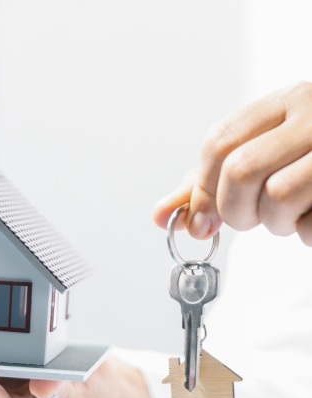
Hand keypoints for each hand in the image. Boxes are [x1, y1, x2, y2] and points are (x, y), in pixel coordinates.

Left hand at [154, 81, 311, 245]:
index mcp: (289, 101)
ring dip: (275, 224)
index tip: (199, 220)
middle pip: (240, 170)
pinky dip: (307, 234)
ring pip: (278, 197)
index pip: (219, 141)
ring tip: (291, 215)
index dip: (201, 188)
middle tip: (248, 219)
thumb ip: (210, 185)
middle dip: (233, 211)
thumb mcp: (263, 161)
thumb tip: (161, 215)